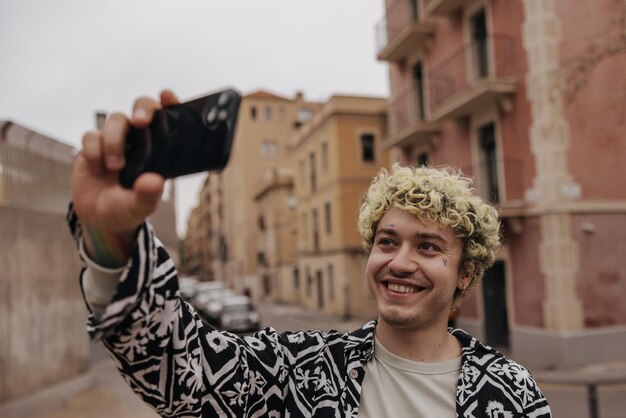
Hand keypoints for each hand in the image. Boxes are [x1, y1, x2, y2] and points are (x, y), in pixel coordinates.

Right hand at [72, 90, 178, 265]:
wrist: (98, 219)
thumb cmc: (126, 210)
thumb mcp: (138, 209)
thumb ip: (147, 197)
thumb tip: (154, 181)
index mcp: (159, 150)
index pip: (170, 120)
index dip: (171, 104)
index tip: (167, 96)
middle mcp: (140, 140)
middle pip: (143, 107)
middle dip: (143, 110)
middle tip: (141, 123)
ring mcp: (116, 140)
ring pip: (117, 119)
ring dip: (115, 141)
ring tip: (115, 167)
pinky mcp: (93, 145)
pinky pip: (92, 135)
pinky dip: (94, 149)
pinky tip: (98, 168)